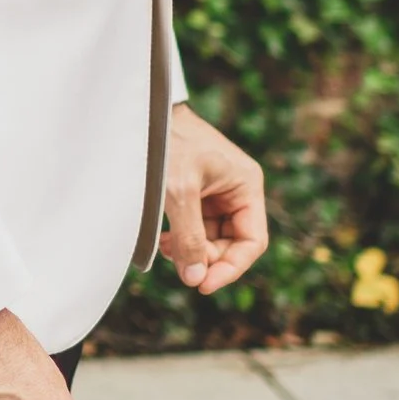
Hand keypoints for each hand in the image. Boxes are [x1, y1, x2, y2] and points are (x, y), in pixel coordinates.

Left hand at [162, 100, 269, 293]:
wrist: (146, 113)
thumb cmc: (167, 144)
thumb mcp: (179, 192)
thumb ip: (189, 237)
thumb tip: (195, 279)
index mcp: (247, 187)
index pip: (252, 241)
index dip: (231, 268)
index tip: (204, 285)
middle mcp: (237, 191)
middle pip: (232, 243)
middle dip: (207, 259)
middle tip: (179, 266)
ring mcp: (218, 193)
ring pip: (212, 238)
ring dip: (192, 250)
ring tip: (167, 247)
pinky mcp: (198, 194)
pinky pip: (197, 228)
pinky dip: (183, 239)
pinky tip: (165, 239)